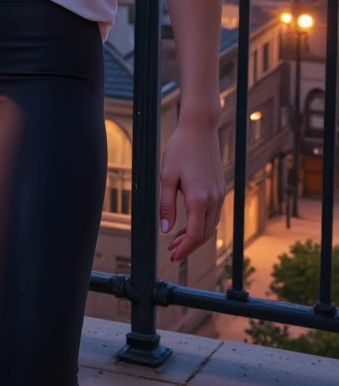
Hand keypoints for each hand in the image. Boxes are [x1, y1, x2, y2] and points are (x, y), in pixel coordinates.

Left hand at [158, 119, 224, 262]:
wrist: (199, 130)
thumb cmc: (180, 150)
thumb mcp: (166, 177)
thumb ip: (166, 206)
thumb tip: (165, 230)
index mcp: (199, 199)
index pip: (195, 235)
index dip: (184, 249)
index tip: (173, 256)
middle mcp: (213, 199)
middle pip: (205, 235)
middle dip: (189, 246)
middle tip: (172, 251)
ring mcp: (220, 194)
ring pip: (211, 226)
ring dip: (196, 236)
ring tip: (177, 239)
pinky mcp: (220, 188)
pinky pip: (214, 214)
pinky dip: (203, 224)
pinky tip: (189, 223)